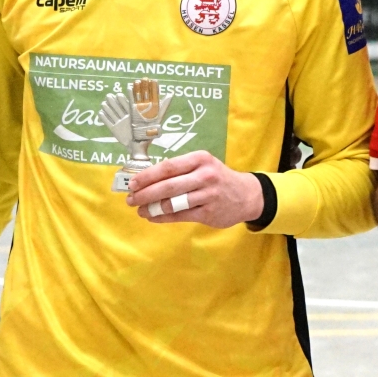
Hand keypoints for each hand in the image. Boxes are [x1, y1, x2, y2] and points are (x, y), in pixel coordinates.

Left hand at [125, 150, 263, 227]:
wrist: (246, 195)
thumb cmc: (218, 178)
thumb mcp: (203, 165)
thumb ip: (180, 170)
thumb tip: (147, 178)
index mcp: (200, 159)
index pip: (168, 167)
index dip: (148, 176)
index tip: (133, 183)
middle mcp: (205, 175)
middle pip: (168, 185)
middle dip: (145, 194)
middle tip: (131, 199)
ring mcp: (207, 195)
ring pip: (173, 203)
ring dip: (152, 208)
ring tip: (140, 210)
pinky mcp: (208, 213)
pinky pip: (180, 216)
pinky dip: (163, 217)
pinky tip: (154, 217)